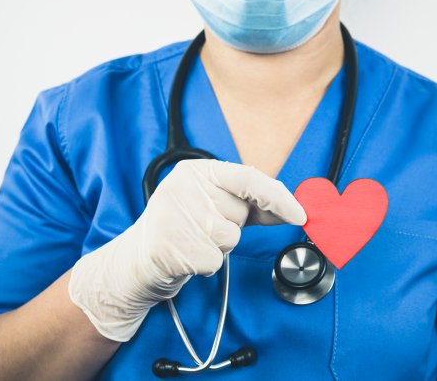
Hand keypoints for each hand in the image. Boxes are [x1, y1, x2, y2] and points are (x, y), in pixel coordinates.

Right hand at [68, 159, 305, 341]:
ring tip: (191, 242)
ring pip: (229, 237)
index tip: (300, 215)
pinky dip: (204, 265)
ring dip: (217, 248)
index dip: (278, 197)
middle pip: (240, 212)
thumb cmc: (182, 229)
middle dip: (232, 226)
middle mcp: (183, 187)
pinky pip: (214, 260)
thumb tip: (293, 207)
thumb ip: (251, 202)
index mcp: (196, 170)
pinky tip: (184, 257)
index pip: (248, 177)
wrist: (136, 261)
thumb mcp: (213, 204)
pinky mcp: (169, 246)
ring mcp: (173, 216)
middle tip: (202, 228)